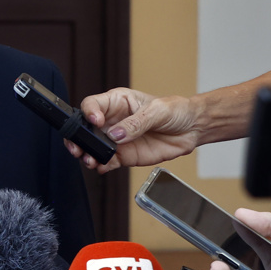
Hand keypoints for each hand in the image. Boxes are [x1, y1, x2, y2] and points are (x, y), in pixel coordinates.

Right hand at [67, 88, 203, 172]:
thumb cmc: (175, 111)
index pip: (93, 104)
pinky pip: (107, 162)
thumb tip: (116, 134)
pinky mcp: (124, 155)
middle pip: (86, 128)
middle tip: (78, 146)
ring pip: (94, 148)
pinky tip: (101, 167)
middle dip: (78, 138)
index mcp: (118, 102)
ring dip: (88, 154)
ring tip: (90, 160)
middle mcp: (113, 120)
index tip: (95, 121)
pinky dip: (102, 166)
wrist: (192, 129)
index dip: (89, 112)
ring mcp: (117, 140)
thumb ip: (136, 123)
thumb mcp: (157, 111)